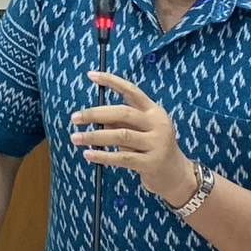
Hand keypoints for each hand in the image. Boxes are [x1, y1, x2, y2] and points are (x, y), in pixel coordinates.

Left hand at [69, 71, 194, 205]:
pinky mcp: (151, 163)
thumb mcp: (140, 130)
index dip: (111, 81)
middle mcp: (157, 124)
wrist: (176, 176)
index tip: (90, 74)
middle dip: (96, 114)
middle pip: (123, 113)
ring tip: (75, 138)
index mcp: (154, 111)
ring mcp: (157, 144)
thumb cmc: (151, 147)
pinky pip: (122, 157)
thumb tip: (95, 119)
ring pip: (121, 136)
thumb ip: (120, 122)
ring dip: (94, 136)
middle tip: (75, 117)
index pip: (132, 90)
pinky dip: (103, 156)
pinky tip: (88, 154)